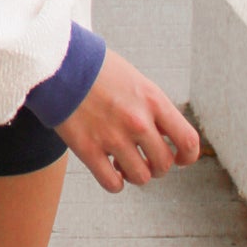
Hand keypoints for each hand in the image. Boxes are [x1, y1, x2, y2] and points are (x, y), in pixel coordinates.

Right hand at [55, 48, 199, 192]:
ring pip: (140, 177)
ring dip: (134, 174)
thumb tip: (166, 137)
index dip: (187, 157)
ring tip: (122, 162)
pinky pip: (113, 184)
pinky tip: (109, 169)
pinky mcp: (88, 149)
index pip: (188, 141)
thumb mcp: (135, 80)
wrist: (58, 62)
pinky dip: (115, 183)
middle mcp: (137, 121)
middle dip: (156, 166)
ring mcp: (113, 136)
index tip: (178, 159)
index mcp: (153, 100)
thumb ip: (153, 108)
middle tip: (143, 158)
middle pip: (163, 164)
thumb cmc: (97, 69)